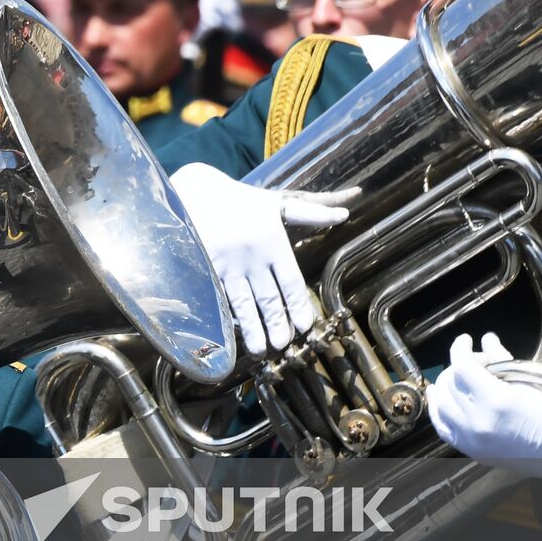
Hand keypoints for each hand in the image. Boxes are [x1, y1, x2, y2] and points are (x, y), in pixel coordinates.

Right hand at [169, 162, 353, 355]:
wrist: (197, 191)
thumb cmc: (241, 200)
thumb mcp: (276, 204)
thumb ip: (311, 213)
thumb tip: (344, 216)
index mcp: (273, 241)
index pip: (290, 281)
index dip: (298, 305)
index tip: (304, 326)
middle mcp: (252, 256)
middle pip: (268, 298)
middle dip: (277, 324)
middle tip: (283, 345)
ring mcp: (226, 264)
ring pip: (243, 303)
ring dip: (253, 329)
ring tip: (261, 349)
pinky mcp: (204, 268)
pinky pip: (218, 297)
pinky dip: (226, 317)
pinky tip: (230, 333)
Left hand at [428, 333, 541, 492]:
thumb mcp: (528, 382)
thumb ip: (501, 359)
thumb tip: (486, 338)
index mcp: (496, 401)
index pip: (462, 366)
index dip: (460, 348)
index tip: (465, 339)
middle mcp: (477, 420)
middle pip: (451, 382)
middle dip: (459, 366)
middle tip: (475, 363)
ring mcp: (470, 438)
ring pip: (441, 403)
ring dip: (446, 385)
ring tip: (456, 376)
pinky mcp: (468, 449)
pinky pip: (441, 426)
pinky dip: (438, 409)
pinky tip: (440, 395)